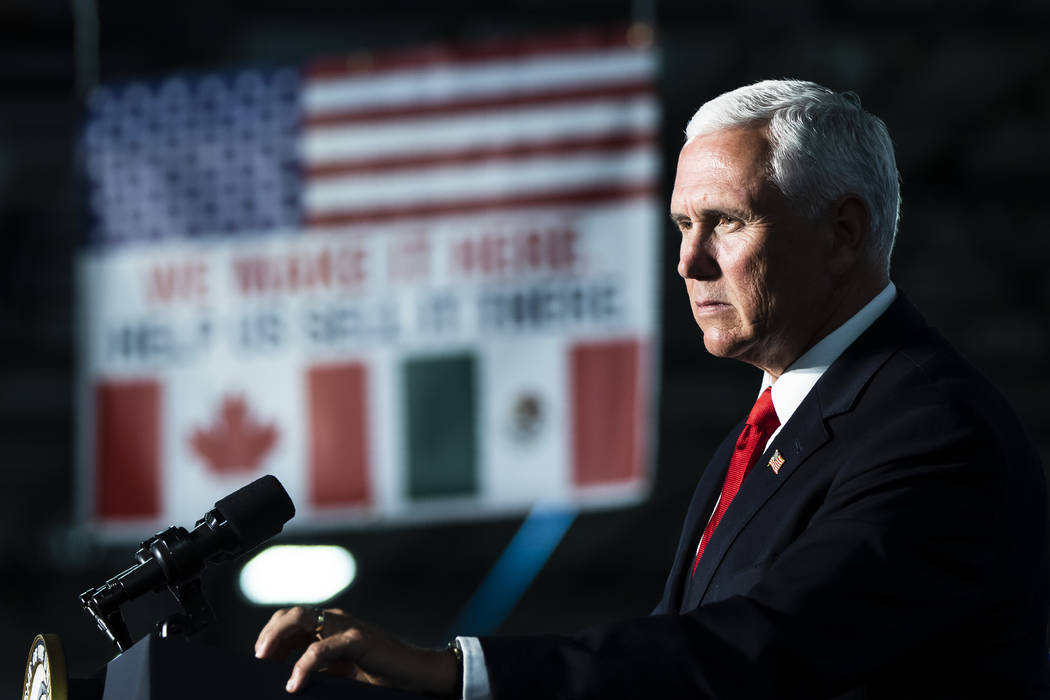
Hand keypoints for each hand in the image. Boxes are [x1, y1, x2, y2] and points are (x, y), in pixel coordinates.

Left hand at [254, 606, 457, 695]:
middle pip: (292, 614)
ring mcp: (347, 626)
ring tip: (265, 660)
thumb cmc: (380, 674)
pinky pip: (322, 649)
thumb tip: (288, 680)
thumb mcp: (342, 671)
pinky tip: (294, 683)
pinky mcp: (358, 639)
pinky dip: (303, 665)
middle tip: (258, 658)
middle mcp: (336, 620)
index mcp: (331, 626)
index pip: (292, 620)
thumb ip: (319, 667)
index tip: (259, 658)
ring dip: (277, 639)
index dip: (271, 635)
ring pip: (303, 619)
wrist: (416, 673)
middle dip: (269, 633)